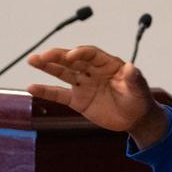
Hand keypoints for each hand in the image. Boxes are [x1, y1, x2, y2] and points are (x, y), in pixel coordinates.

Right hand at [26, 45, 166, 147]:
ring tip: (32, 60)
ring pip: (63, 73)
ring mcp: (84, 84)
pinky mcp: (78, 100)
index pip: (91, 54)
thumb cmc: (139, 98)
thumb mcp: (140, 89)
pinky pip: (59, 94)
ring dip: (47, 67)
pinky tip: (31, 87)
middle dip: (58, 56)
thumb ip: (134, 79)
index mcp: (108, 64)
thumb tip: (131, 67)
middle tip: (42, 55)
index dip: (80, 53)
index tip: (70, 56)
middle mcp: (93, 71)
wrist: (135, 117)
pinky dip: (46, 91)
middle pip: (72, 61)